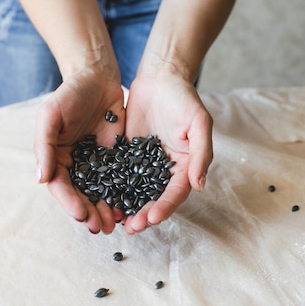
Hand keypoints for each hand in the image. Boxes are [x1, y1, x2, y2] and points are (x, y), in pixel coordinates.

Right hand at [34, 69, 124, 233]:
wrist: (97, 78)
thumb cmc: (69, 94)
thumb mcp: (50, 115)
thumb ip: (44, 145)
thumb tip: (41, 178)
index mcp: (56, 159)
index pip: (61, 187)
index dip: (70, 203)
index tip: (81, 215)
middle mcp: (76, 166)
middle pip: (82, 196)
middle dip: (90, 213)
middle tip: (101, 227)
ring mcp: (97, 164)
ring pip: (102, 194)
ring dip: (107, 211)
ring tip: (116, 224)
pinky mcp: (118, 159)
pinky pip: (121, 181)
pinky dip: (125, 196)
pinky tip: (132, 207)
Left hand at [122, 71, 212, 233]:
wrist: (161, 78)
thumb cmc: (185, 99)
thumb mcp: (199, 123)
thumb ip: (201, 154)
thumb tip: (200, 186)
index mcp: (185, 166)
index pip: (176, 192)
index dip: (165, 207)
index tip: (153, 218)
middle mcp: (165, 170)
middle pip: (154, 198)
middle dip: (144, 214)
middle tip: (131, 227)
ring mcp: (144, 164)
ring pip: (135, 192)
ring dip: (127, 208)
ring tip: (116, 221)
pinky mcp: (127, 155)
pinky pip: (118, 175)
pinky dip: (112, 189)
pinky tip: (102, 200)